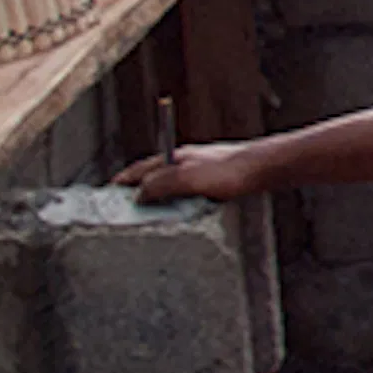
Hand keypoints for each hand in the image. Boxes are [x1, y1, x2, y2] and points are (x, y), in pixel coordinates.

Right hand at [120, 141, 259, 203]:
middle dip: (137, 190)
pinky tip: (182, 212)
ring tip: (149, 214)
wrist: (264, 168)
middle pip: (152, 175)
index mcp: (173, 157)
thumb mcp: (187, 178)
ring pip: (171, 183)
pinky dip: (178, 201)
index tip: (108, 194)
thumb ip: (160, 184)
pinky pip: (188, 191)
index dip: (122, 182)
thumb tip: (138, 194)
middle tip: (125, 208)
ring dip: (158, 196)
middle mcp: (185, 161)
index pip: (138, 169)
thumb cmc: (229, 171)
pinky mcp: (215, 180)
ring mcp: (200, 169)